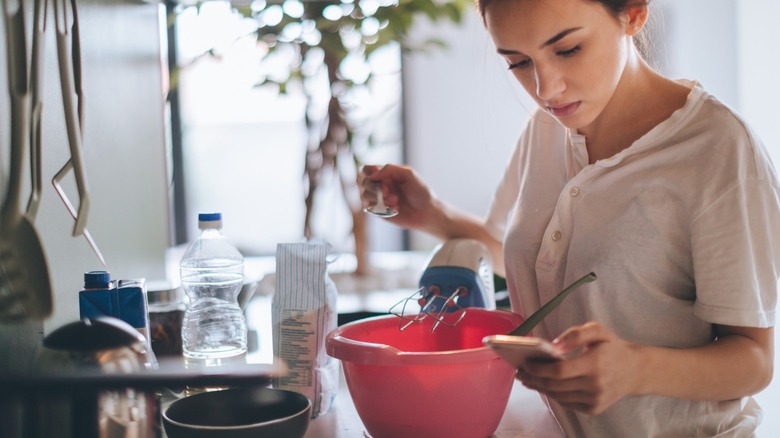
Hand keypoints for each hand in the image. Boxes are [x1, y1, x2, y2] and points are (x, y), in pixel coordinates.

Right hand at [359, 164, 438, 229]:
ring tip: (395, 201)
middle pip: (362, 182)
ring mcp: (378, 199)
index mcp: (385, 174)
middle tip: (388, 192)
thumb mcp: (408, 174)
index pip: (366, 169)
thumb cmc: (420, 191)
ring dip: (379, 198)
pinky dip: (381, 208)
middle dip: (374, 187)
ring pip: (364, 196)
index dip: (369, 173)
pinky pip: (370, 208)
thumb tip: (372, 175)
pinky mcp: (378, 212)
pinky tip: (395, 209)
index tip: (381, 179)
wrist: (427, 211)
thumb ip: (390, 169)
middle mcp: (379, 185)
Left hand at [516, 322, 642, 414]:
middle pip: (555, 386)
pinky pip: (566, 403)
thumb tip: (554, 345)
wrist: (635, 371)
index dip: (539, 369)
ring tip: (528, 378)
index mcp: (595, 364)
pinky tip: (544, 386)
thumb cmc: (613, 348)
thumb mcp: (598, 331)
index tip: (525, 363)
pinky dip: (553, 394)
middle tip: (520, 371)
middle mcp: (595, 385)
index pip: (559, 371)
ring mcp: (595, 400)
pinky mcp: (594, 409)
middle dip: (533, 379)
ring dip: (540, 388)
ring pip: (558, 396)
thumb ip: (576, 334)